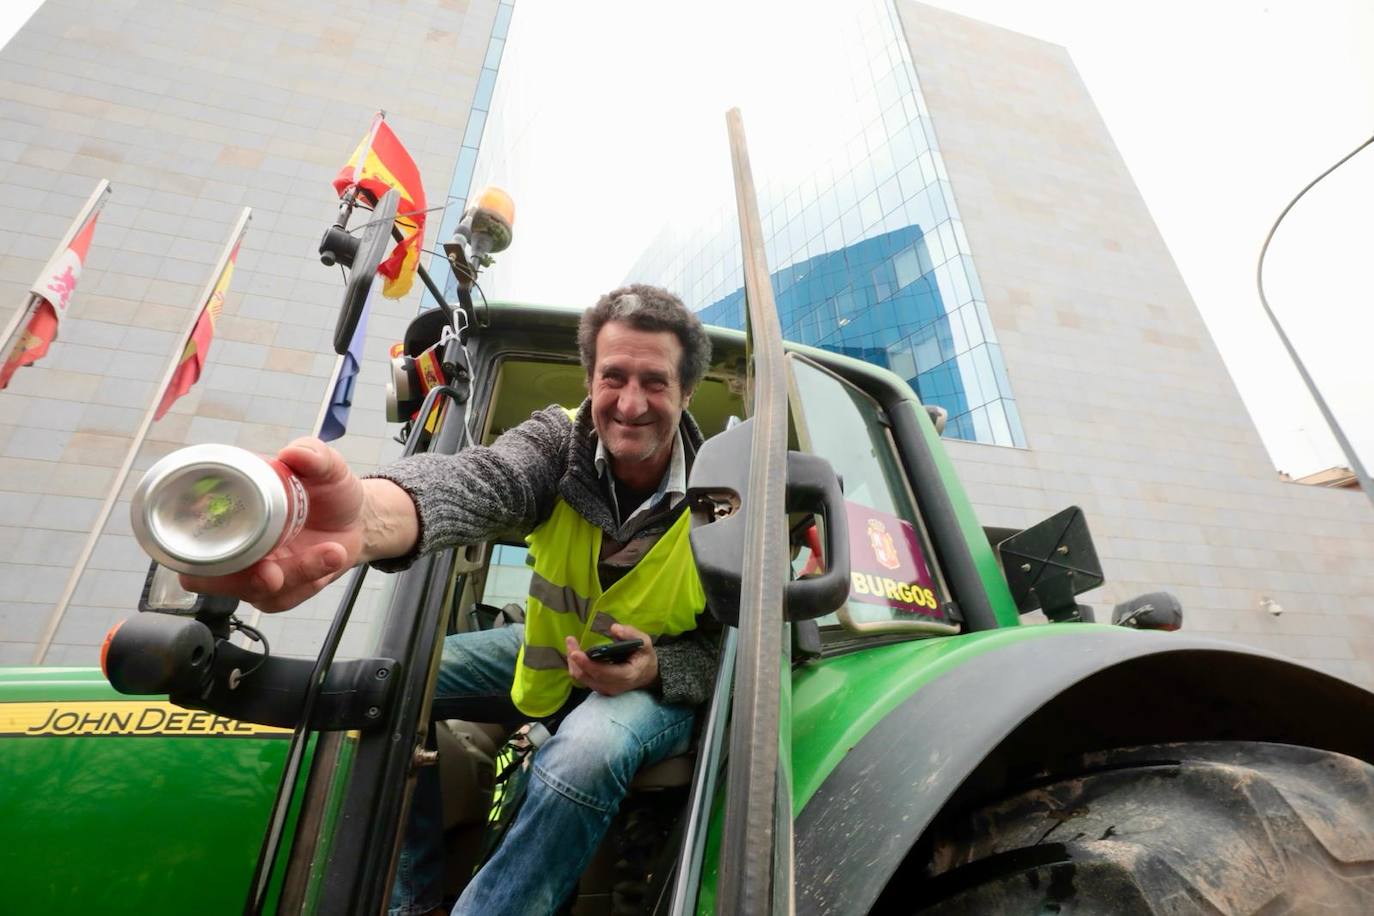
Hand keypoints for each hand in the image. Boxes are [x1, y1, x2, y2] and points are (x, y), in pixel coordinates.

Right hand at [178, 438, 369, 611]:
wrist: (356, 519)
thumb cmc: (327, 491)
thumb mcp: (326, 467)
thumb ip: (313, 454)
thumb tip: (295, 453)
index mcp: (224, 511)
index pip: (179, 532)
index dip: (182, 542)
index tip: (215, 538)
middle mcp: (229, 545)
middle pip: (203, 578)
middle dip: (236, 579)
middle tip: (270, 572)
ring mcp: (251, 572)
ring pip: (253, 591)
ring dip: (293, 575)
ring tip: (330, 553)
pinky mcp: (278, 591)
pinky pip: (283, 599)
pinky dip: (309, 581)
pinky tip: (330, 559)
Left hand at [565, 623, 658, 696]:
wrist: (648, 675)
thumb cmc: (645, 657)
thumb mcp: (644, 643)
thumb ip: (631, 634)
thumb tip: (614, 628)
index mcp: (626, 675)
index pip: (602, 672)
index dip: (587, 663)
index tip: (575, 652)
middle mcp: (613, 686)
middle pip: (587, 676)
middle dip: (575, 660)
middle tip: (570, 641)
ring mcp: (606, 689)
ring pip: (582, 679)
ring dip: (573, 663)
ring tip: (571, 645)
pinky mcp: (600, 688)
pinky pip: (584, 679)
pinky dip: (577, 667)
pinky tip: (576, 654)